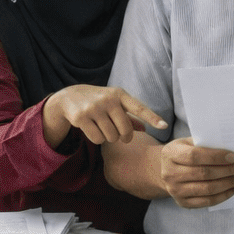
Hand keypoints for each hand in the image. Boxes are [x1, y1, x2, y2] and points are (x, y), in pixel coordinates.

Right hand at [42, 84, 167, 147]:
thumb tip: (144, 129)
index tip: (164, 126)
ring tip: (102, 127)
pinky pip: (97, 139)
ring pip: (111, 136)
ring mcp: (94, 108)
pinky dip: (96, 139)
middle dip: (123, 137)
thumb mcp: (114, 103)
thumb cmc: (98, 101)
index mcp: (119, 94)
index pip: (139, 108)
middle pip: (125, 130)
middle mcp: (108, 99)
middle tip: (119, 135)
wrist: (69, 97)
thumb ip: (129, 115)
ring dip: (109, 138)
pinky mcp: (81, 117)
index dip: (152, 118)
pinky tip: (91, 129)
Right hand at [160, 138, 233, 208]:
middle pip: (204, 174)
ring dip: (229, 183)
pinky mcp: (184, 203)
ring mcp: (176, 191)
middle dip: (228, 170)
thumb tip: (231, 146)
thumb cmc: (182, 152)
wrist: (165, 170)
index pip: (194, 156)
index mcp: (171, 154)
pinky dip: (224, 195)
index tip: (233, 156)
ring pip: (208, 189)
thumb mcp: (187, 142)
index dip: (215, 157)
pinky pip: (208, 201)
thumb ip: (204, 142)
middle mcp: (170, 174)